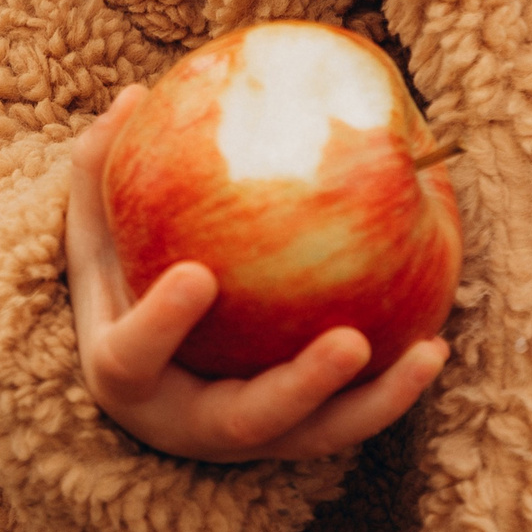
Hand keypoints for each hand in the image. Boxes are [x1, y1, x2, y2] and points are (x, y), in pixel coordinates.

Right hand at [63, 91, 447, 462]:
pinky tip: (435, 343)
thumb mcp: (96, 231)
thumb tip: (134, 95)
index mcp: (125, 375)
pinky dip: (392, 389)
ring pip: (313, 435)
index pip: (134, 357)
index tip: (200, 274)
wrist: (140, 369)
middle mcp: (185, 422)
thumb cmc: (118, 281)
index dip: (162, 324)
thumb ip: (100, 170)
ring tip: (426, 352)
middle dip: (300, 387)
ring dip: (373, 402)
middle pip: (244, 421)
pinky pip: (348, 418)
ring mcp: (244, 436)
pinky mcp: (291, 436)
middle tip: (349, 342)